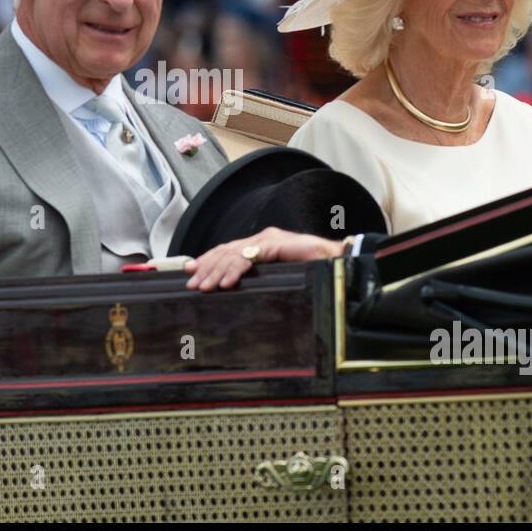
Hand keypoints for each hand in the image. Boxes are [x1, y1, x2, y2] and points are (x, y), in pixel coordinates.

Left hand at [184, 226, 342, 290]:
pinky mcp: (276, 244)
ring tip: (204, 286)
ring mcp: (269, 239)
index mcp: (263, 244)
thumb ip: (261, 278)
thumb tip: (238, 292)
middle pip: (226, 250)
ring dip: (216, 271)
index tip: (191, 272)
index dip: (208, 260)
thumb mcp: (281, 276)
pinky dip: (235, 270)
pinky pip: (249, 257)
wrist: (340, 262)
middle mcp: (263, 238)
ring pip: (233, 253)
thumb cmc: (315, 271)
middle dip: (206, 267)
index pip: (229, 250)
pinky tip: (226, 282)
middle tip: (191, 283)